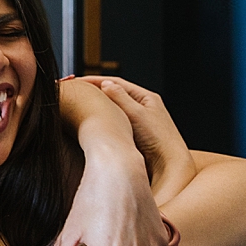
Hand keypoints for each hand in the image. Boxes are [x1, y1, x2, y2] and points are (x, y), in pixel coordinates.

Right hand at [83, 76, 196, 202]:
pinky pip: (115, 122)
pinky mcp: (134, 134)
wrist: (169, 165)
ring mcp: (139, 121)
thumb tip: (105, 83)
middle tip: (77, 92)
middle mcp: (143, 107)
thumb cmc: (159, 139)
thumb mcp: (137, 114)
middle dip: (95, 91)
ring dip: (99, 106)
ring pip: (114, 109)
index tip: (77, 81)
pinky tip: (94, 123)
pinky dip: (104, 120)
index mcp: (147, 98)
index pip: (117, 83)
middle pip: (115, 94)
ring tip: (81, 106)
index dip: (95, 80)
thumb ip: (120, 98)